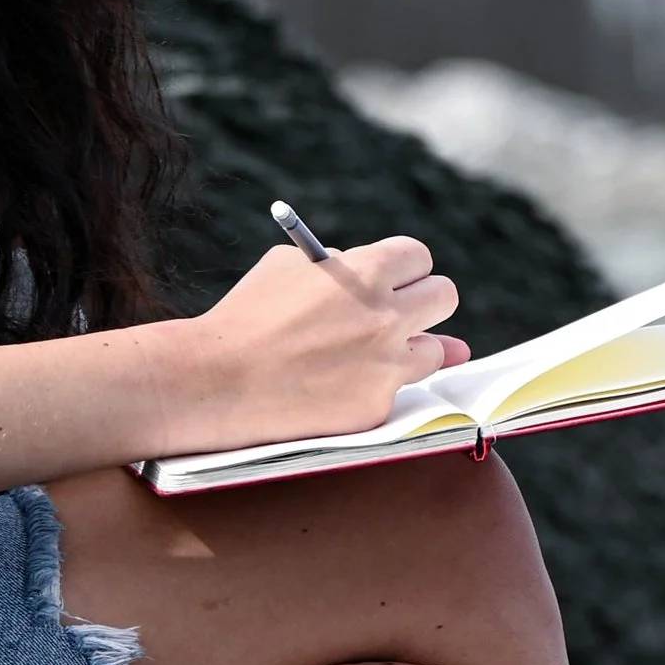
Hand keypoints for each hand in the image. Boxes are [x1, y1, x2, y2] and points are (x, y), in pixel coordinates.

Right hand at [165, 235, 469, 449]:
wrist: (219, 379)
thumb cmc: (248, 316)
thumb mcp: (289, 267)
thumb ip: (343, 268)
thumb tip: (385, 283)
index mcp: (367, 272)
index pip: (418, 257)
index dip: (404, 268)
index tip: (394, 280)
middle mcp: (387, 318)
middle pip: (444, 297)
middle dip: (425, 301)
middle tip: (401, 313)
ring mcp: (386, 366)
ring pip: (433, 352)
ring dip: (409, 349)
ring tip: (366, 354)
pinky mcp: (376, 407)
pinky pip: (393, 391)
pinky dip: (372, 387)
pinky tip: (335, 386)